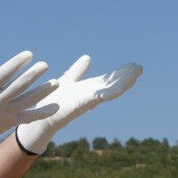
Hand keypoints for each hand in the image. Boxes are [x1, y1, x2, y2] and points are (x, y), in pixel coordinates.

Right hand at [0, 47, 53, 162]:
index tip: (29, 54)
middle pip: (19, 87)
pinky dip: (42, 113)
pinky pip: (29, 117)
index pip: (4, 74)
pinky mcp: (11, 122)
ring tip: (57, 83)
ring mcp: (6, 112)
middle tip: (45, 65)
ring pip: (27, 102)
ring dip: (42, 92)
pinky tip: (55, 107)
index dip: (16, 64)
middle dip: (33, 76)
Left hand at [14, 56, 142, 154]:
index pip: (108, 80)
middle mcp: (90, 95)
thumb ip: (77, 71)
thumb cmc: (51, 103)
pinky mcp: (80, 105)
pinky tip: (120, 88)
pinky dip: (110, 93)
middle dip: (126, 76)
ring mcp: (87, 101)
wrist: (38, 120)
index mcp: (89, 89)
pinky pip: (98, 98)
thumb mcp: (67, 81)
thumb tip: (88, 57)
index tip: (134, 64)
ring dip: (124, 83)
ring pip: (110, 91)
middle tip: (139, 67)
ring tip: (136, 73)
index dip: (121, 73)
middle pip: (112, 85)